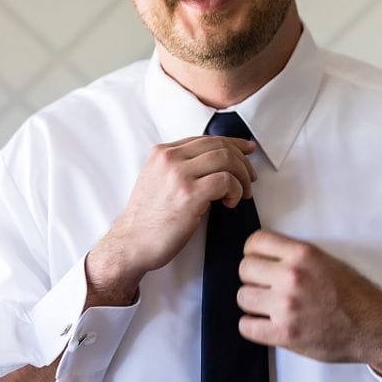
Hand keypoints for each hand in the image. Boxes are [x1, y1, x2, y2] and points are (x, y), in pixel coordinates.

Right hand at [85, 135, 256, 305]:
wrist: (131, 243)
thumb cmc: (147, 219)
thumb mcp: (157, 181)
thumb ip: (179, 167)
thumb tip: (214, 163)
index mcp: (161, 152)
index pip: (206, 139)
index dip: (233, 143)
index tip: (248, 150)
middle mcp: (169, 158)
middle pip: (219, 145)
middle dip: (242, 161)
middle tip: (250, 179)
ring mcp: (178, 175)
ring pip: (226, 159)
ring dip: (242, 177)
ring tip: (241, 194)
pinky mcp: (188, 194)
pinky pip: (226, 181)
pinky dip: (235, 190)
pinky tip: (230, 203)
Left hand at [237, 229, 381, 378]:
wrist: (376, 328)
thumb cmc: (353, 295)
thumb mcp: (325, 261)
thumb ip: (292, 256)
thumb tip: (260, 256)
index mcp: (303, 254)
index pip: (255, 242)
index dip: (253, 253)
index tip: (259, 262)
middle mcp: (292, 276)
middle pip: (244, 269)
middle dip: (253, 279)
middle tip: (267, 288)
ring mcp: (287, 305)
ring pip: (242, 297)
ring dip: (253, 304)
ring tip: (270, 308)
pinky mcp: (285, 332)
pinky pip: (246, 326)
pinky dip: (253, 327)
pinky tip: (267, 325)